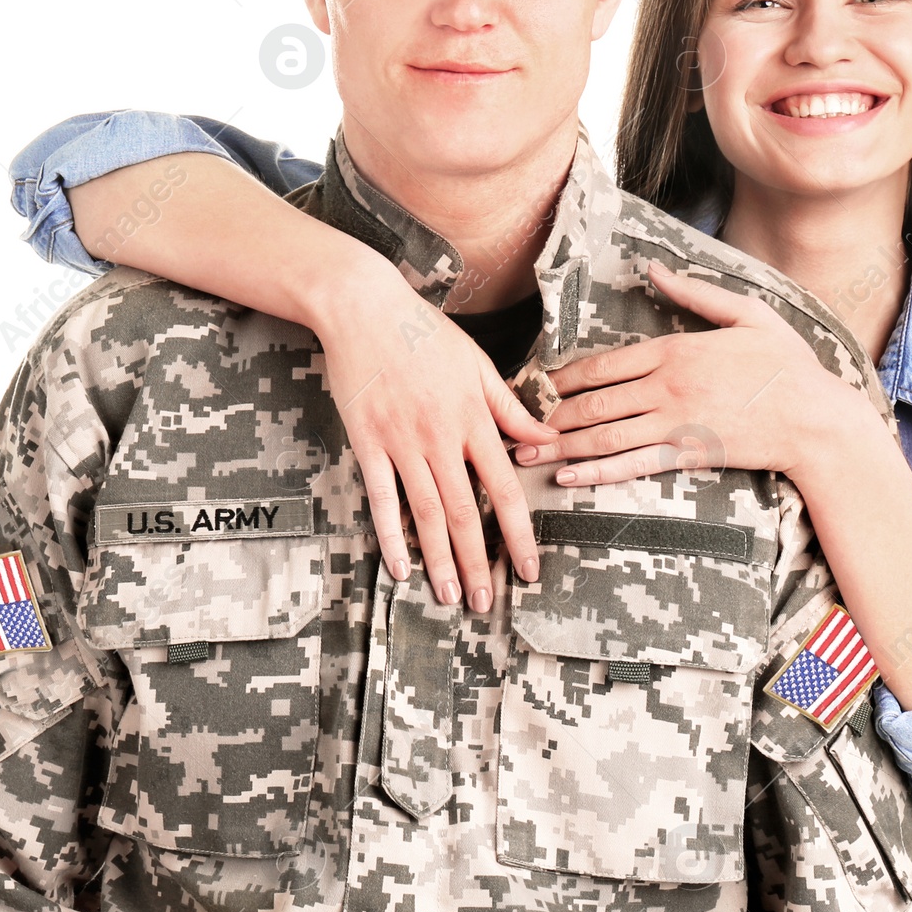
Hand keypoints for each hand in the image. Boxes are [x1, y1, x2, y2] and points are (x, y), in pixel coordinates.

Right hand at [310, 258, 554, 608]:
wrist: (364, 308)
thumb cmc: (424, 333)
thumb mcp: (478, 364)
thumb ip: (511, 409)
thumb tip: (547, 441)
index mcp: (475, 419)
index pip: (506, 489)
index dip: (520, 534)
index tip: (529, 569)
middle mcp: (441, 438)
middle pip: (467, 513)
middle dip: (479, 563)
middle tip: (486, 603)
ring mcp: (402, 443)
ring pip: (427, 514)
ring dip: (440, 561)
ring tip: (451, 597)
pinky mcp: (367, 443)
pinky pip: (382, 499)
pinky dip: (392, 537)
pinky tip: (401, 568)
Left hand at [514, 261, 852, 483]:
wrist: (817, 418)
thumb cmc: (786, 364)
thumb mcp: (747, 313)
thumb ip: (695, 293)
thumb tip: (654, 270)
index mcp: (674, 350)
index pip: (602, 364)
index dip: (562, 377)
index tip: (534, 385)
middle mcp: (666, 387)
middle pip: (593, 402)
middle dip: (547, 415)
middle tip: (511, 424)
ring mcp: (675, 423)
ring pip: (603, 435)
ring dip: (560, 445)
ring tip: (524, 454)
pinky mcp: (687, 454)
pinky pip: (632, 464)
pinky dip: (596, 472)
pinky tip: (568, 477)